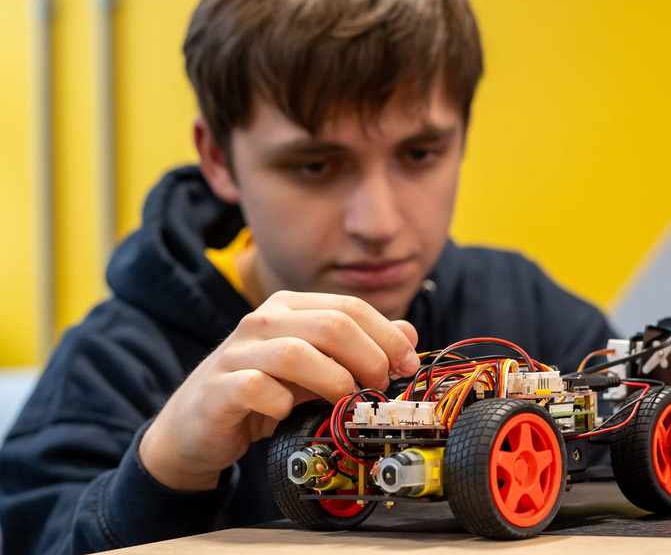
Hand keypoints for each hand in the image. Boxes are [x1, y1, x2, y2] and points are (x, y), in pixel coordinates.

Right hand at [139, 290, 418, 490]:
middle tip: (378, 389)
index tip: (408, 366)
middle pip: (331, 325)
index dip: (387, 336)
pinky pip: (257, 387)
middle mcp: (263, 321)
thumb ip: (358, 350)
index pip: (350, 307)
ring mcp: (237, 352)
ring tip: (346, 403)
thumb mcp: (316, 369)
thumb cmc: (263, 394)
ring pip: (296, 353)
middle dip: (368, 359)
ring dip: (333, 381)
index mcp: (289, 307)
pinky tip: (287, 414)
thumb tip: (409, 335)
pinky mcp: (218, 387)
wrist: (196, 427)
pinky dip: (281, 403)